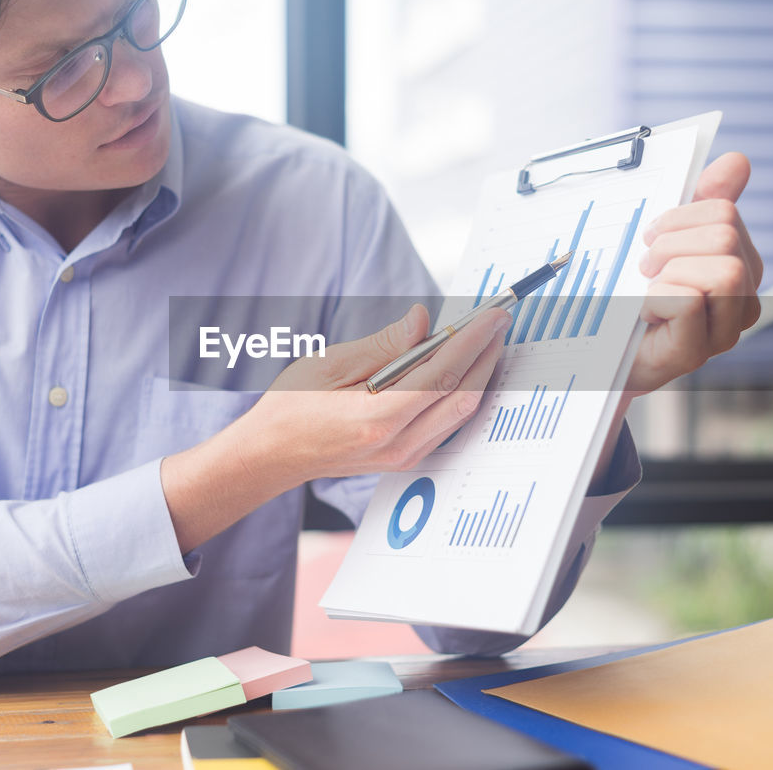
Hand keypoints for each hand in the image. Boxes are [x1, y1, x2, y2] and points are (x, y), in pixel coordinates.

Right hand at [161, 302, 511, 550]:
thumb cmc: (293, 405)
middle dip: (487, 355)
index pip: (440, 375)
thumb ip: (384, 345)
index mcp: (377, 419)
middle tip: (500, 321)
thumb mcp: (331, 364)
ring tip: (488, 338)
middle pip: (462, 397)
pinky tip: (466, 367)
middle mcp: (397, 444)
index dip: (472, 342)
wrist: (273, 455)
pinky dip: (463, 392)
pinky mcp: (406, 458)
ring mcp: (404, 457)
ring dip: (480, 374)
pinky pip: (448, 423)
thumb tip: (423, 321)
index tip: (492, 314)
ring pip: (461, 413)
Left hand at [626, 152, 761, 395]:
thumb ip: (702, 200)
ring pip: (722, 271)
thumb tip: (738, 160)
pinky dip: (654, 299)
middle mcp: (743, 300)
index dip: (678, 217)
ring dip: (668, 271)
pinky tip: (642, 313)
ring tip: (646, 290)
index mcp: (740, 264)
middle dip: (671, 243)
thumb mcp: (664, 238)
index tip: (650, 239)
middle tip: (644, 268)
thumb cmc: (630, 291)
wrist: (594, 350)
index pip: (724, 212)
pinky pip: (687, 302)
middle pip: (725, 237)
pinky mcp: (695, 354)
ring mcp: (723, 332)